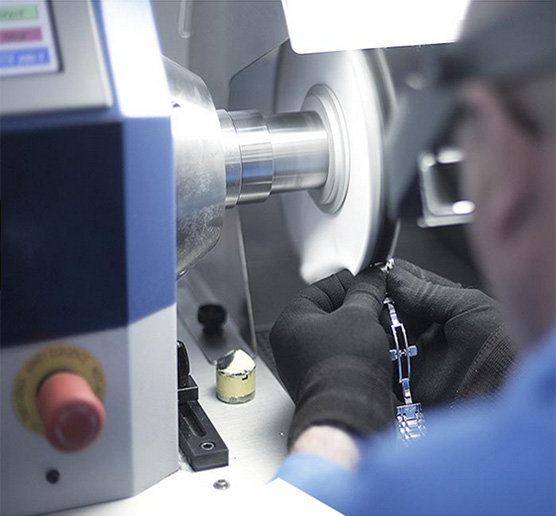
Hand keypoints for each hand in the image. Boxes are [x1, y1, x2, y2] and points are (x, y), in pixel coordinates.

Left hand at [270, 268, 394, 446]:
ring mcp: (306, 364)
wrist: (350, 414)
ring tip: (384, 330)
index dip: (352, 284)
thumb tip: (372, 277)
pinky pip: (344, 357)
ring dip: (365, 331)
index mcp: (292, 321)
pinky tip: (381, 351)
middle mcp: (293, 343)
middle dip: (361, 310)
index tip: (373, 285)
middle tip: (381, 309)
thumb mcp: (360, 316)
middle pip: (333, 312)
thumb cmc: (345, 367)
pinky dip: (362, 352)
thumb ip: (366, 291)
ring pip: (341, 335)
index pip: (324, 288)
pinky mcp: (324, 381)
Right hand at [385, 259, 518, 405]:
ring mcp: (421, 355)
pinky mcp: (412, 382)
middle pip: (393, 309)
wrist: (509, 396)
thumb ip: (428, 293)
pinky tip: (375, 344)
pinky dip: (377, 354)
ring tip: (375, 323)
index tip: (376, 275)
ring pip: (385, 334)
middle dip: (382, 303)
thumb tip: (394, 277)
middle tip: (372, 301)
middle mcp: (433, 330)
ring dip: (377, 328)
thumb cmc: (504, 348)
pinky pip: (385, 364)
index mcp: (450, 307)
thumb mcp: (469, 308)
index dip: (394, 279)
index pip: (413, 285)